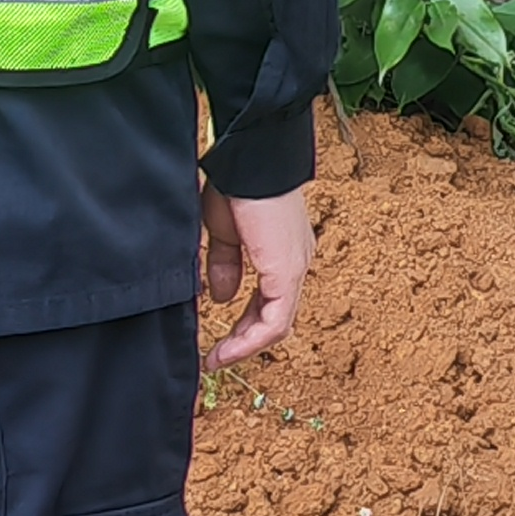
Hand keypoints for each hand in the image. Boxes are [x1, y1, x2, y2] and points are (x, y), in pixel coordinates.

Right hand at [201, 181, 313, 365]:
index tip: (219, 343)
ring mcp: (295, 266)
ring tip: (219, 358)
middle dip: (245, 340)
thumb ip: (227, 265)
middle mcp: (296, 260)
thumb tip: (223, 298)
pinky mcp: (287, 271)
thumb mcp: (226, 232)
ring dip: (247, 344)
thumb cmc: (236, 184)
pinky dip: (251, 339)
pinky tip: (227, 348)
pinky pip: (275, 320)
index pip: (271, 300)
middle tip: (218, 356)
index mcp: (283, 250)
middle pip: (277, 316)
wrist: (247, 158)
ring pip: (278, 323)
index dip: (245, 325)